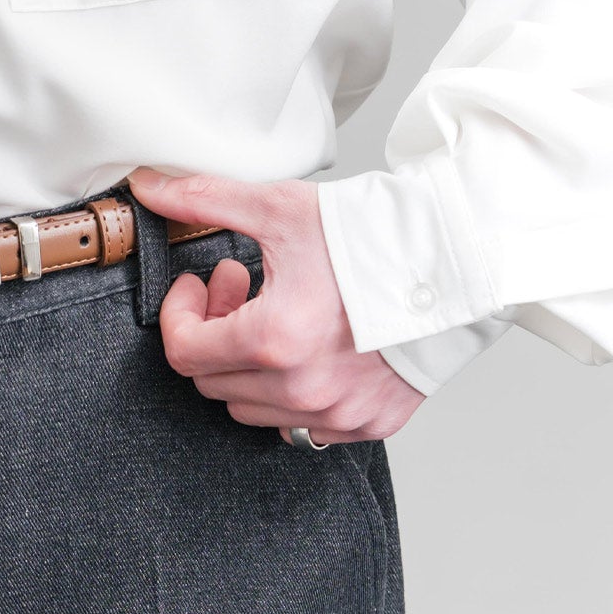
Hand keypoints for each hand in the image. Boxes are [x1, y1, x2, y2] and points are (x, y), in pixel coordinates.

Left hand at [128, 167, 425, 444]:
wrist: (462, 257)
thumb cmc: (378, 234)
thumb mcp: (282, 208)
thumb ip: (206, 200)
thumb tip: (150, 187)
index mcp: (275, 342)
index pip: (184, 353)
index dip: (180, 314)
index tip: (199, 283)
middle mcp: (303, 390)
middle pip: (212, 381)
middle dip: (213, 332)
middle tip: (239, 286)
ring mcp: (337, 413)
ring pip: (251, 409)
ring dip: (248, 366)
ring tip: (275, 314)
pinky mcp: (368, 423)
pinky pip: (303, 426)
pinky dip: (292, 393)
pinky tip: (310, 348)